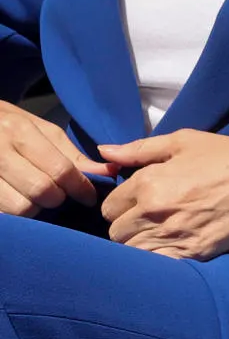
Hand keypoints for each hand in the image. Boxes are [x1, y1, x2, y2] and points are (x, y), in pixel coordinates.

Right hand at [0, 101, 108, 216]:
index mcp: (20, 132)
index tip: (89, 197)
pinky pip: (2, 213)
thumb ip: (72, 154)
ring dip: (34, 209)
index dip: (80, 188)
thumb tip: (108, 172)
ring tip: (33, 198)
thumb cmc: (8, 125)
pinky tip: (17, 200)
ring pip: (19, 208)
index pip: (60, 169)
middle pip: (41, 191)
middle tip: (58, 195)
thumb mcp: (41, 130)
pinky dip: (14, 214)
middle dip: (57, 199)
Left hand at [98, 133, 228, 259]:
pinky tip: (169, 246)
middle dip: (127, 224)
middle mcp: (154, 212)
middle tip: (147, 217)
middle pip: (115, 232)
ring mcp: (173, 235)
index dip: (121, 204)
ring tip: (157, 232)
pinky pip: (154, 264)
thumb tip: (103, 152)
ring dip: (139, 243)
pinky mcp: (192, 252)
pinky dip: (155, 258)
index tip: (137, 201)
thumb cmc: (226, 156)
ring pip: (131, 251)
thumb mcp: (183, 141)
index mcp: (148, 183)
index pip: (109, 207)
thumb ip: (138, 149)